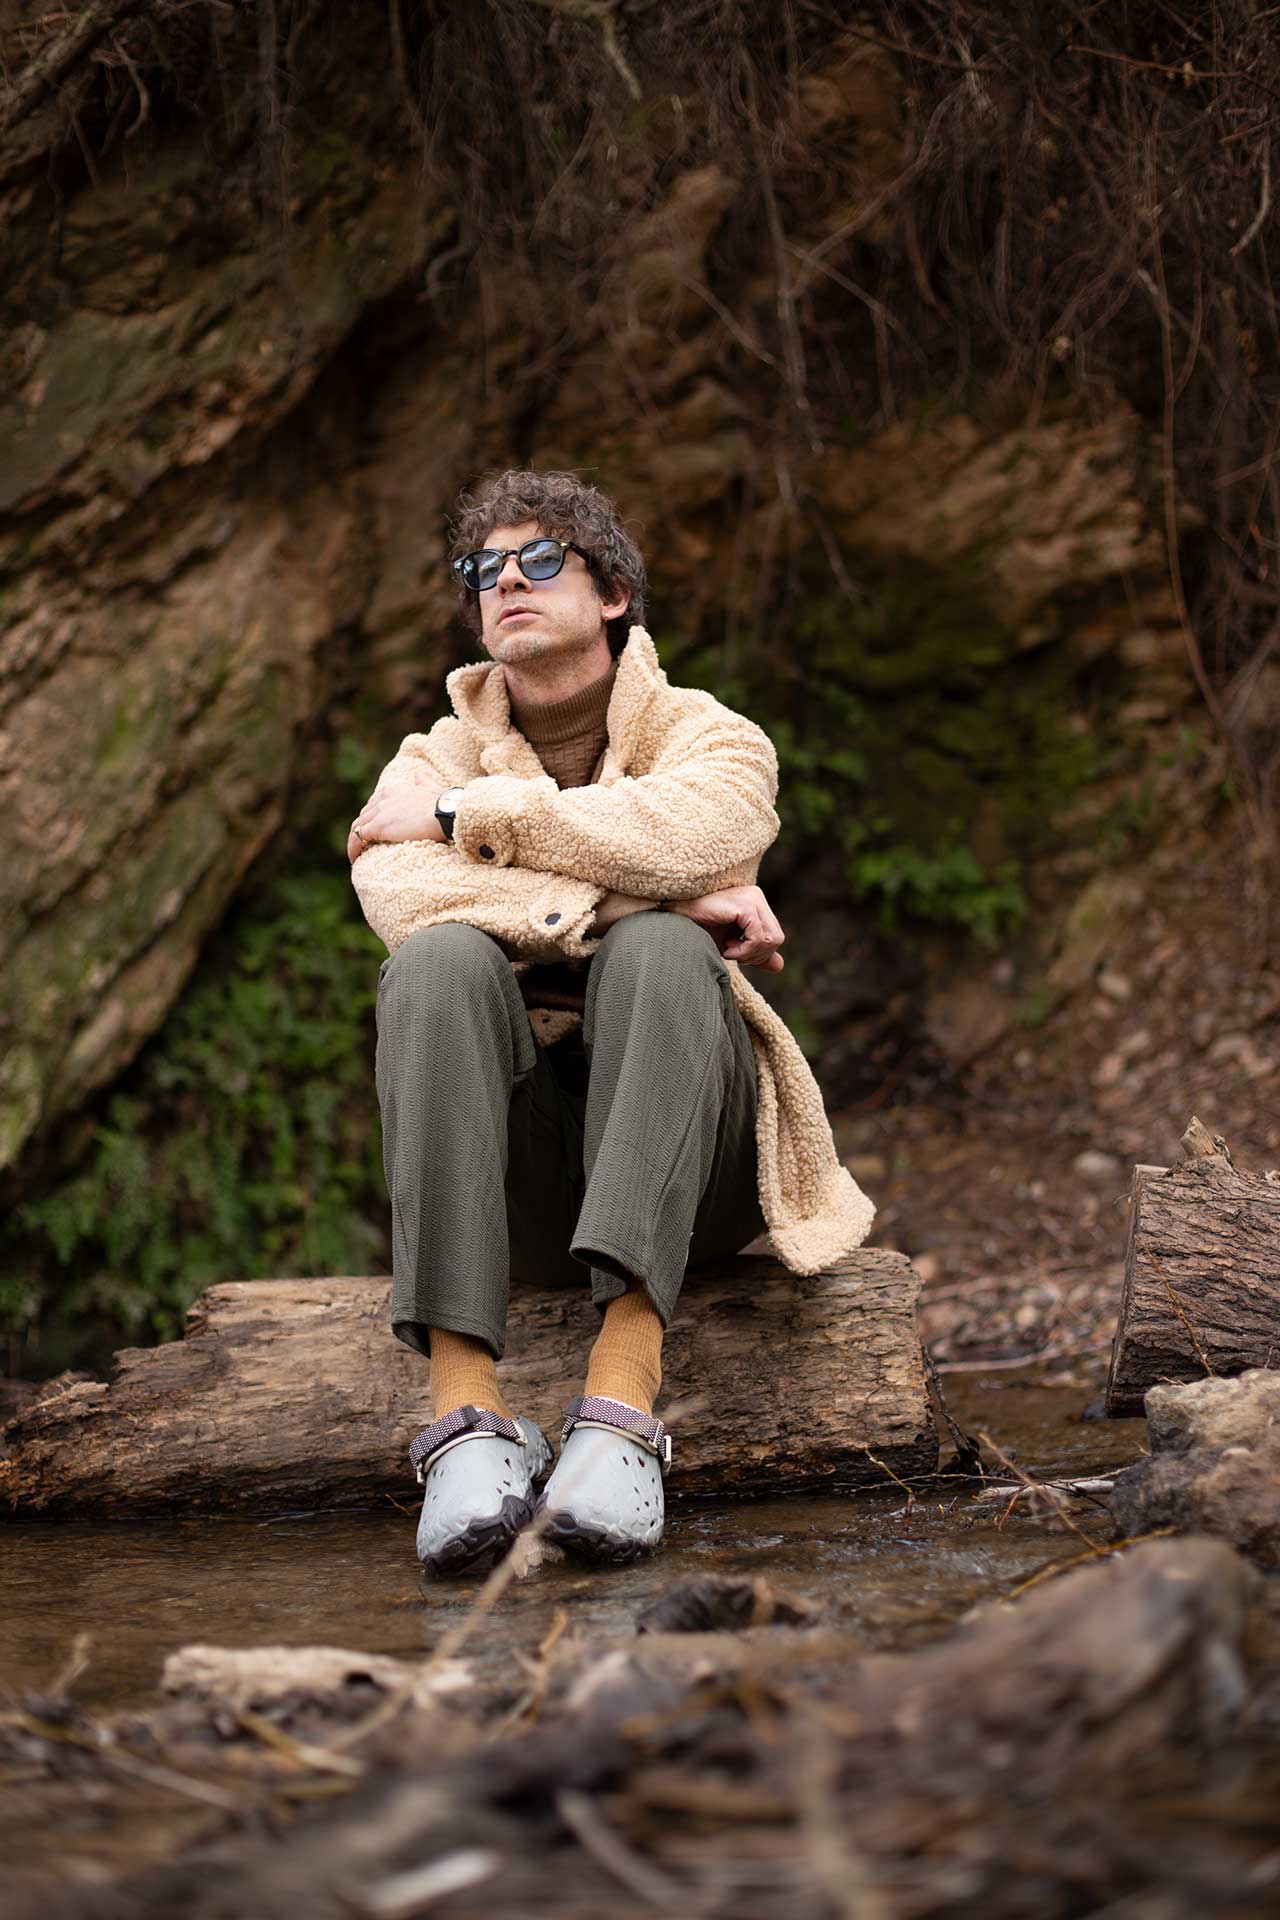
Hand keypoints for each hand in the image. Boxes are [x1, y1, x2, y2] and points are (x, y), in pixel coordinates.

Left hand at [347, 786, 447, 862]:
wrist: (444, 814)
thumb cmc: (444, 806)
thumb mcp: (432, 789)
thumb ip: (424, 782)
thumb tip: (420, 776)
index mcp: (394, 790)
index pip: (375, 803)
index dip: (373, 817)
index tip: (374, 829)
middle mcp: (383, 798)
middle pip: (364, 815)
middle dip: (362, 829)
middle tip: (364, 844)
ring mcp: (379, 812)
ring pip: (357, 827)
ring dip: (354, 840)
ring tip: (356, 855)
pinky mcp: (377, 827)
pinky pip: (358, 838)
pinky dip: (353, 848)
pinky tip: (355, 858)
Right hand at [667, 883, 784, 970]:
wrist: (676, 922)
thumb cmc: (699, 930)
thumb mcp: (731, 945)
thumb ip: (754, 953)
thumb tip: (779, 966)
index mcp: (755, 902)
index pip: (775, 936)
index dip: (758, 954)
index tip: (735, 954)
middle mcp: (756, 896)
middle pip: (777, 939)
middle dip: (755, 956)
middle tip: (731, 954)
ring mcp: (752, 898)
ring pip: (771, 940)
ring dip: (748, 953)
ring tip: (728, 950)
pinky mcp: (746, 905)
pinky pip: (758, 937)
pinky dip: (743, 950)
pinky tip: (725, 948)